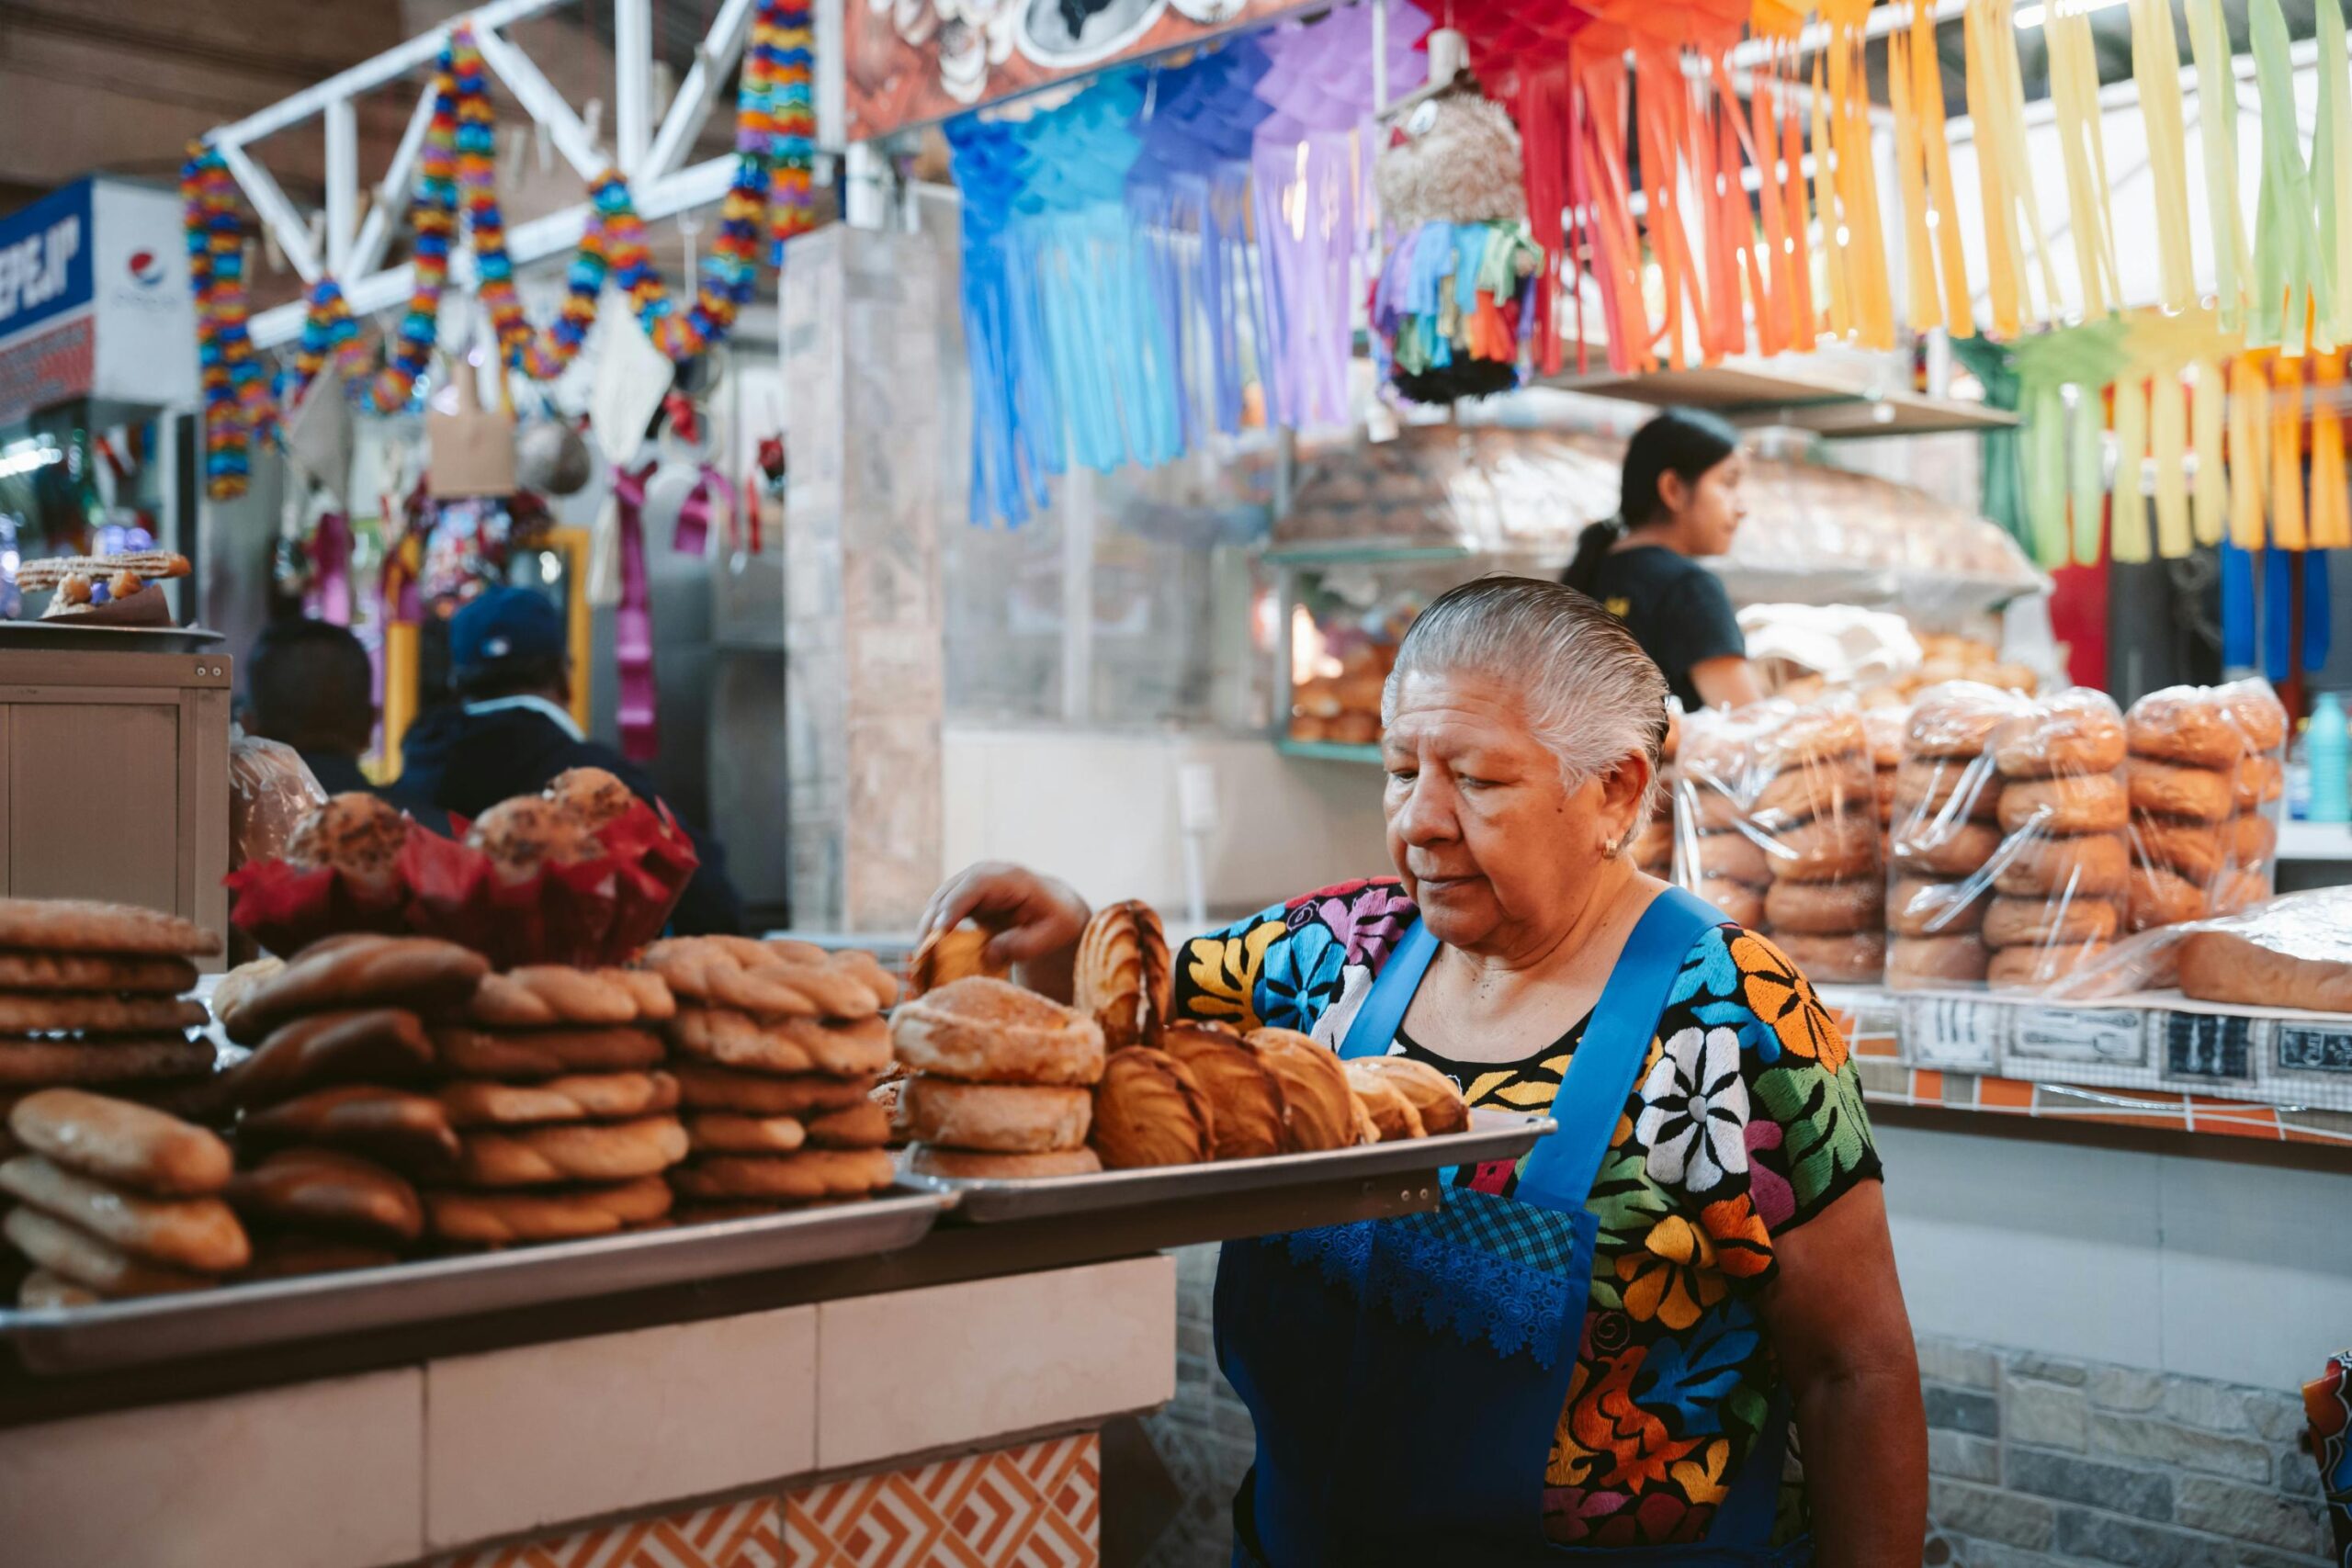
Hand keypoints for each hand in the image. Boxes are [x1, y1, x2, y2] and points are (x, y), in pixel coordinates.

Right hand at [918, 862, 1091, 989]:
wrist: (1057, 907)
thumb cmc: (1058, 921)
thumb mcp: (1051, 935)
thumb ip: (1024, 944)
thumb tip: (988, 953)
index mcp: (1011, 878)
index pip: (976, 884)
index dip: (956, 905)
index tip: (940, 931)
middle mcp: (987, 874)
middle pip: (950, 892)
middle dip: (933, 921)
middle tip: (922, 955)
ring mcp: (972, 884)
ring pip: (940, 902)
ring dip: (927, 929)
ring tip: (921, 960)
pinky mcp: (965, 898)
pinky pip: (942, 912)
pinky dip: (933, 931)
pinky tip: (928, 956)